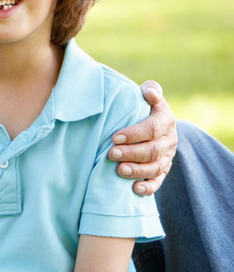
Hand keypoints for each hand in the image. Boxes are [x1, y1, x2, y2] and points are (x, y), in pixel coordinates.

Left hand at [107, 80, 176, 195]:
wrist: (154, 122)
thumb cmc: (144, 105)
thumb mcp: (149, 94)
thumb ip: (151, 90)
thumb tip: (150, 93)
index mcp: (166, 120)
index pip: (153, 128)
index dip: (134, 134)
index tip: (115, 137)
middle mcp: (169, 140)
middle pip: (153, 150)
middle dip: (131, 153)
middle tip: (111, 154)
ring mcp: (167, 157)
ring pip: (155, 167)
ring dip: (137, 170)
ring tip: (119, 170)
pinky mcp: (162, 170)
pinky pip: (159, 181)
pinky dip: (148, 187)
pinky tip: (135, 189)